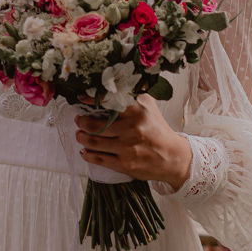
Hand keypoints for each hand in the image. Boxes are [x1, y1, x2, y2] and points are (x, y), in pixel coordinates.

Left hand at [74, 100, 189, 187]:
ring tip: (80, 134)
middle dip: (81, 122)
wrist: (173, 157)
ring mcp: (127, 148)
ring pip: (93, 142)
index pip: (109, 100)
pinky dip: (87, 154)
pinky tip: (85, 151)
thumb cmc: (157, 130)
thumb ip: (131, 95)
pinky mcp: (125, 164)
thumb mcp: (149, 106)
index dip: (92, 98)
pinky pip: (99, 159)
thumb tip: (108, 86)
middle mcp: (132, 129)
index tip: (81, 97)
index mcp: (138, 111)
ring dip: (81, 137)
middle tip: (79, 120)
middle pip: (95, 125)